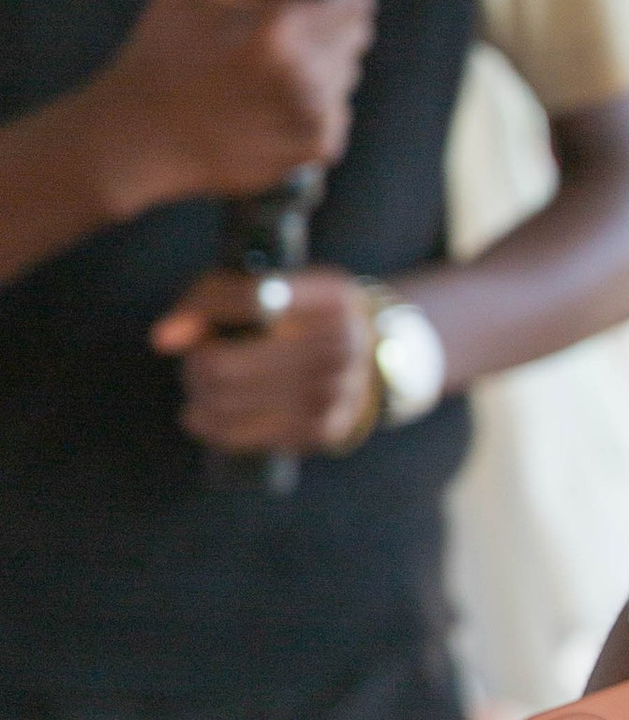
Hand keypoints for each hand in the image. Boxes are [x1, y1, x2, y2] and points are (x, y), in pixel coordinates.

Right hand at [87, 0, 373, 212]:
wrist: (139, 136)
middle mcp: (305, 73)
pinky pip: (335, 120)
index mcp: (281, 28)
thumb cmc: (157, 55)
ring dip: (325, 72)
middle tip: (301, 34)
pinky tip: (281, 105)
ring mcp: (312, 115)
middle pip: (353, 42)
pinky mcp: (313, 150)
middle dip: (334, 33)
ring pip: (344, 80)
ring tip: (281, 71)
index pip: (354, 6)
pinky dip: (317, 112)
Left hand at [149, 259, 381, 453]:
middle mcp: (338, 344)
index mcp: (329, 296)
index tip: (170, 335)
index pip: (247, 298)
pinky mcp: (322, 430)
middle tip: (196, 360)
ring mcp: (333, 392)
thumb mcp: (278, 285)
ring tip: (202, 385)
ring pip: (223, 403)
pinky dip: (207, 424)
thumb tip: (163, 339)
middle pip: (222, 365)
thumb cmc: (302, 317)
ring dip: (197, 395)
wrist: (374, 360)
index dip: (198, 314)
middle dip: (193, 365)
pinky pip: (238, 434)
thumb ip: (214, 296)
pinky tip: (204, 414)